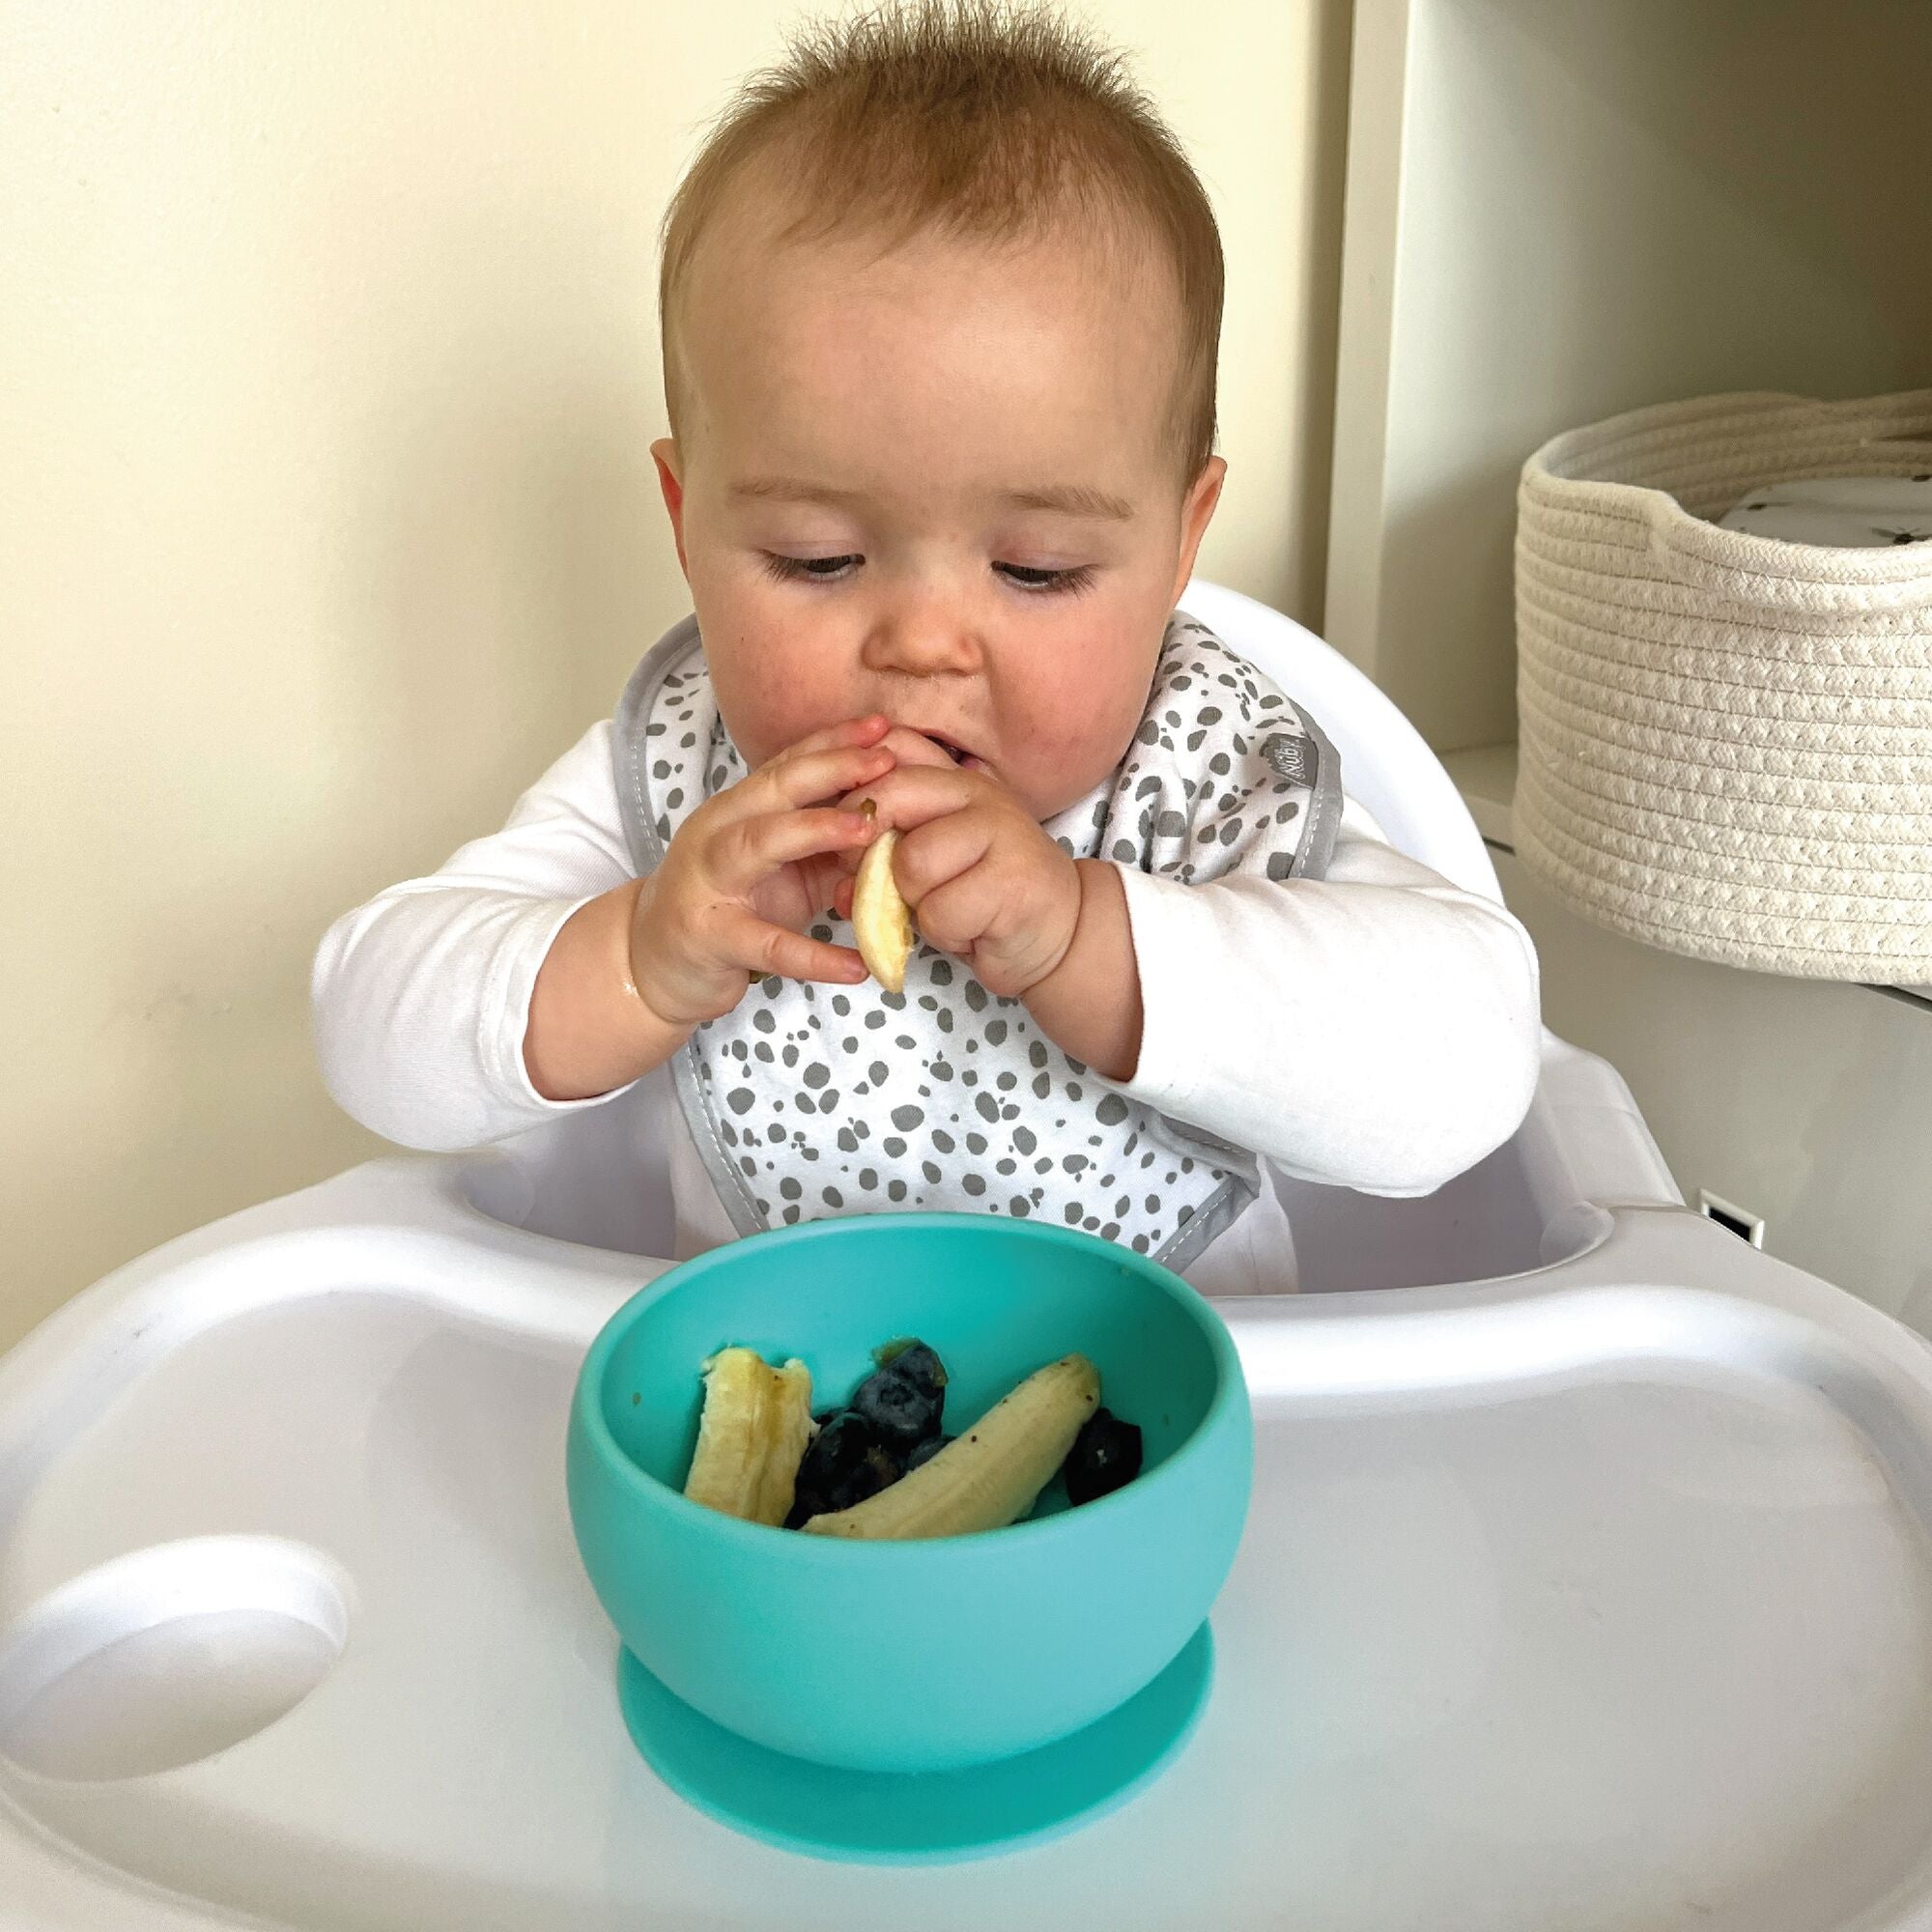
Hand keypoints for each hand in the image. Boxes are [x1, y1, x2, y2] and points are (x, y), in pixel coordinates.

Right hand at [628, 716, 896, 1028]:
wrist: (652, 964)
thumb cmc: (727, 908)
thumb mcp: (783, 872)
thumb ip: (830, 849)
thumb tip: (896, 830)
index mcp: (738, 810)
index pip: (788, 764)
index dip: (833, 742)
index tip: (883, 725)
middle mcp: (719, 833)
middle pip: (775, 788)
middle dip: (832, 768)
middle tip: (886, 760)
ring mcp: (709, 882)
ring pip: (759, 842)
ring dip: (815, 830)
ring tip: (870, 832)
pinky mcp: (711, 938)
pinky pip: (767, 945)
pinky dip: (813, 956)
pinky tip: (855, 966)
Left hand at [834, 755, 1082, 998]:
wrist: (1059, 933)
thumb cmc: (983, 896)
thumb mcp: (934, 857)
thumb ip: (890, 840)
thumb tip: (835, 857)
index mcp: (954, 778)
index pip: (886, 758)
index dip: (855, 800)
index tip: (858, 843)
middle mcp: (978, 793)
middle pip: (887, 801)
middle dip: (869, 853)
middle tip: (891, 885)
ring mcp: (1001, 832)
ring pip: (910, 865)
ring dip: (914, 903)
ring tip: (944, 909)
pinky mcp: (1011, 882)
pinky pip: (939, 911)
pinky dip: (944, 933)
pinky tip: (972, 930)